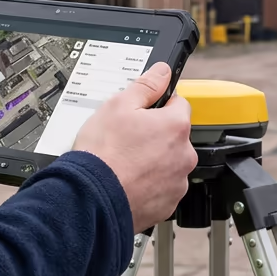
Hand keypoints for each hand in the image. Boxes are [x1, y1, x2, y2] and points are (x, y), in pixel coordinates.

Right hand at [73, 62, 195, 233]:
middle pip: (173, 135)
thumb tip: (162, 72)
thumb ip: (145, 85)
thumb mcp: (117, 105)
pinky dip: (148, 182)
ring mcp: (177, 182)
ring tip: (125, 161)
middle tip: (127, 137)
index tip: (141, 112)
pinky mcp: (168, 203)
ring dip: (153, 159)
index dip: (157, 104)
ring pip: (168, 161)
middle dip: (155, 134)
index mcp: (175, 126)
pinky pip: (162, 186)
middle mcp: (184, 155)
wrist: (93, 198)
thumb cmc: (103, 154)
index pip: (178, 103)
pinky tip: (128, 178)